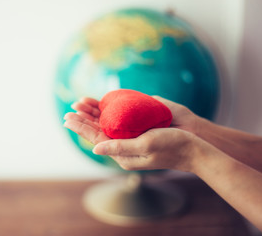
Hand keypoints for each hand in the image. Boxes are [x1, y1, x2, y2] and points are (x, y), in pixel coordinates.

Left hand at [63, 97, 200, 171]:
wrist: (194, 149)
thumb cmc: (172, 146)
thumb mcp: (145, 146)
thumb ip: (120, 147)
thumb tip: (95, 148)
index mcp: (123, 155)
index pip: (96, 139)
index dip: (81, 127)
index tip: (68, 117)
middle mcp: (124, 149)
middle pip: (99, 133)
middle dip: (84, 120)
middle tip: (69, 110)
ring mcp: (131, 141)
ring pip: (107, 128)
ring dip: (93, 117)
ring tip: (80, 107)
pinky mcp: (139, 135)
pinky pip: (119, 125)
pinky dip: (108, 116)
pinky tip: (101, 110)